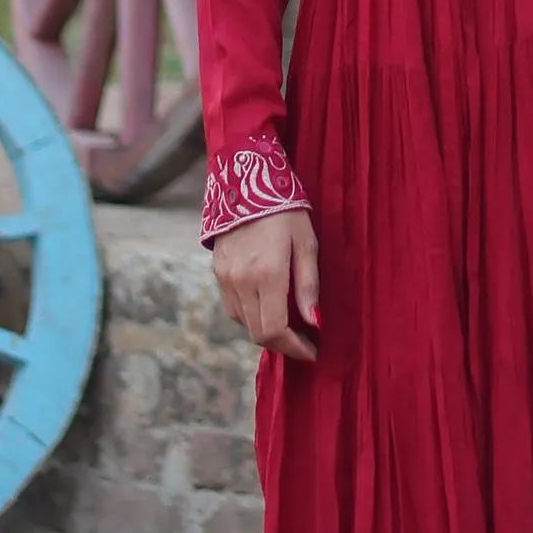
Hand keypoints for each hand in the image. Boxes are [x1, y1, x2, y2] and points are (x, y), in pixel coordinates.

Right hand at [212, 206, 320, 362]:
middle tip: (304, 341)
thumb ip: (309, 285)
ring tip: (289, 322)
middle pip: (258, 334)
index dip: (294, 348)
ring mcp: (225, 278)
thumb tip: (315, 322)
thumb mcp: (307, 243)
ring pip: (244, 324)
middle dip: (283, 344)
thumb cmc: (285, 210)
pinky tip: (267, 304)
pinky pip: (233, 307)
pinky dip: (251, 315)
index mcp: (268, 274)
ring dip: (266, 330)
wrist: (246, 180)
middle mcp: (242, 281)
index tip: (312, 352)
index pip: (275, 331)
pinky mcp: (217, 272)